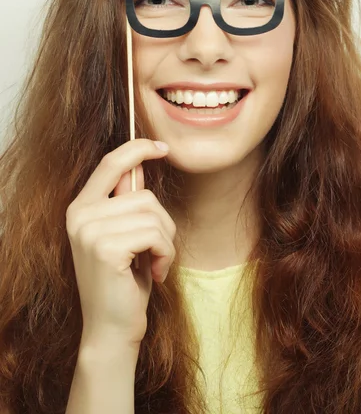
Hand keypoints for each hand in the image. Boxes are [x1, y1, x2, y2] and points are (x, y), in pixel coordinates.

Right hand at [66, 139, 175, 346]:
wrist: (112, 326)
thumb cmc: (125, 280)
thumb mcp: (126, 235)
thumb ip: (127, 202)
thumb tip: (140, 164)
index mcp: (81, 208)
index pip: (111, 163)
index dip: (138, 148)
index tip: (162, 147)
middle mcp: (80, 215)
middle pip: (144, 195)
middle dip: (163, 224)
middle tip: (158, 251)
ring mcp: (89, 230)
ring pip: (154, 214)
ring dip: (166, 242)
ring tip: (154, 263)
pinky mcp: (105, 247)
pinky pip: (156, 234)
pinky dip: (166, 254)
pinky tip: (154, 274)